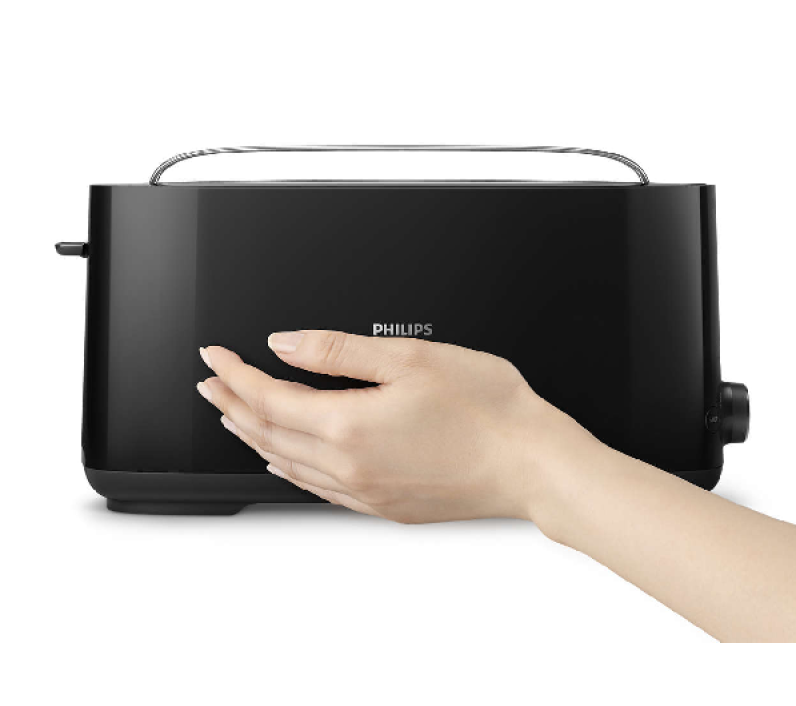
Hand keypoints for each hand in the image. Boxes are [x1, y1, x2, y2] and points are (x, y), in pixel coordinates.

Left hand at [196, 330, 591, 524]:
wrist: (531, 462)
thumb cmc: (486, 410)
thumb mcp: (409, 358)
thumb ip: (338, 351)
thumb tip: (286, 343)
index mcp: (349, 425)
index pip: (268, 396)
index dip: (236, 373)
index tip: (216, 355)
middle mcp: (349, 466)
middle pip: (267, 432)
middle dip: (232, 403)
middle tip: (210, 383)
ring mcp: (365, 492)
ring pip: (286, 463)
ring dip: (253, 435)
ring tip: (233, 416)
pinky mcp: (384, 506)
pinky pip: (317, 488)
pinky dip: (288, 467)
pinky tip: (283, 460)